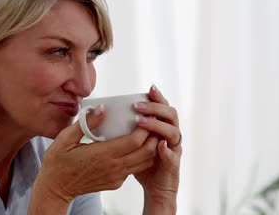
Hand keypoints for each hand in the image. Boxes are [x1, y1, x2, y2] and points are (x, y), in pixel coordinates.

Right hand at [29, 105, 158, 213]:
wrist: (55, 188)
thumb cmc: (58, 162)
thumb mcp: (65, 138)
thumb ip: (86, 123)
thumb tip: (103, 108)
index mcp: (102, 154)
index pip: (134, 141)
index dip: (145, 127)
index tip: (147, 115)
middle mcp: (113, 167)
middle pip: (146, 151)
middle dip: (154, 135)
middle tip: (154, 121)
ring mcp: (116, 177)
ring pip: (144, 162)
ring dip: (151, 147)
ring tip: (150, 131)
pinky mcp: (116, 183)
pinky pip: (135, 169)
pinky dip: (141, 156)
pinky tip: (137, 145)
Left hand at [133, 85, 181, 213]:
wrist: (156, 189)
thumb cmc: (142, 164)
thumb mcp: (131, 144)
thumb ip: (124, 128)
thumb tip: (105, 112)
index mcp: (162, 128)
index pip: (163, 108)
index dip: (159, 98)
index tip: (149, 88)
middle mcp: (171, 136)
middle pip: (171, 115)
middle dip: (156, 108)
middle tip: (138, 106)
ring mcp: (174, 150)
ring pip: (173, 132)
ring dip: (158, 125)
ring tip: (142, 122)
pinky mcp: (173, 165)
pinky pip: (173, 156)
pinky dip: (166, 150)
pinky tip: (160, 145)